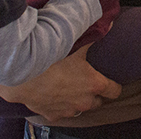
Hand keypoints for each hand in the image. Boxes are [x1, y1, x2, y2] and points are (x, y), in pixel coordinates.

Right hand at [0, 45, 121, 121]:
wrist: (25, 74)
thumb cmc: (53, 59)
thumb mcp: (76, 45)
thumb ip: (94, 37)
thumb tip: (108, 25)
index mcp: (94, 85)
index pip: (114, 91)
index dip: (114, 86)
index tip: (111, 82)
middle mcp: (84, 101)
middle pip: (98, 102)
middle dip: (95, 94)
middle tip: (87, 82)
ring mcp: (68, 110)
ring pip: (79, 109)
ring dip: (77, 100)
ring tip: (70, 88)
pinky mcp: (53, 115)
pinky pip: (61, 112)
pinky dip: (59, 106)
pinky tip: (54, 95)